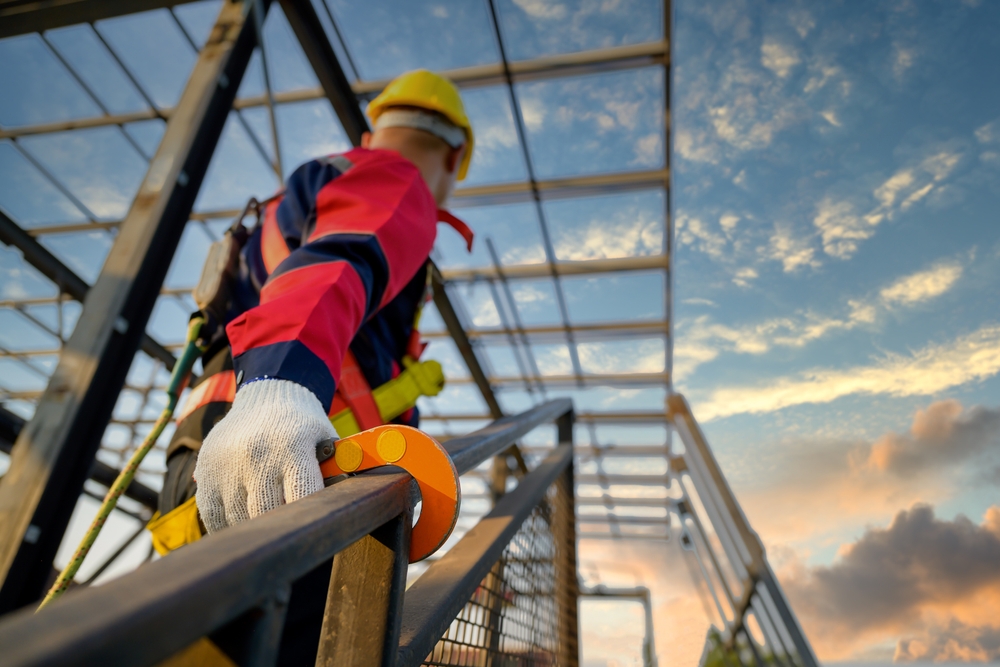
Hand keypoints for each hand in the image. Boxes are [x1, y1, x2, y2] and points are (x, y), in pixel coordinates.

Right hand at [194, 378, 333, 532]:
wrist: (267, 394)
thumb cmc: (303, 426)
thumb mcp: (326, 441)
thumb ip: (334, 475)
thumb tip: (340, 513)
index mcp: (292, 446)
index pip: (302, 499)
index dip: (310, 522)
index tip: (315, 534)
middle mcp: (256, 456)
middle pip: (268, 515)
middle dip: (282, 529)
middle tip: (292, 538)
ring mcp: (227, 465)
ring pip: (239, 521)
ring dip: (255, 530)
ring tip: (270, 527)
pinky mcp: (205, 473)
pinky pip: (213, 517)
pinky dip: (229, 528)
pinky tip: (245, 524)